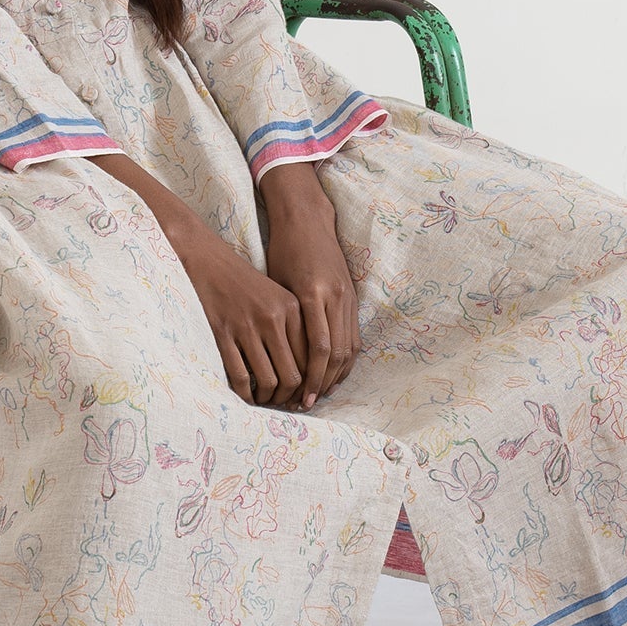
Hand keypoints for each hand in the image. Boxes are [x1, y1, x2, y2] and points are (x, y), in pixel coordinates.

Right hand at [85, 151, 311, 409]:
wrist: (204, 257)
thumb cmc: (241, 280)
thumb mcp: (274, 295)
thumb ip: (290, 326)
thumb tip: (302, 371)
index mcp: (291, 307)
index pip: (309, 357)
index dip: (308, 382)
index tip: (303, 395)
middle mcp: (272, 317)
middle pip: (292, 374)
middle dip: (290, 397)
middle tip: (284, 405)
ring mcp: (246, 326)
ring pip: (268, 380)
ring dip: (268, 399)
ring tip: (265, 401)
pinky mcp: (221, 332)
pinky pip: (239, 376)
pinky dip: (245, 394)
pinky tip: (246, 396)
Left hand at [260, 162, 359, 408]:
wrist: (308, 221)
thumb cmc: (282, 252)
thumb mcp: (276, 284)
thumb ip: (281, 320)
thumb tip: (272, 361)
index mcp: (312, 294)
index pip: (318, 348)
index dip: (311, 378)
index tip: (300, 398)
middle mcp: (334, 297)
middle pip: (336, 353)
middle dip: (323, 383)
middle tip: (308, 404)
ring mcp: (347, 297)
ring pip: (349, 348)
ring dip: (337, 376)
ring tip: (321, 395)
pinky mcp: (352, 298)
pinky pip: (354, 337)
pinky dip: (347, 360)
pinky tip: (334, 375)